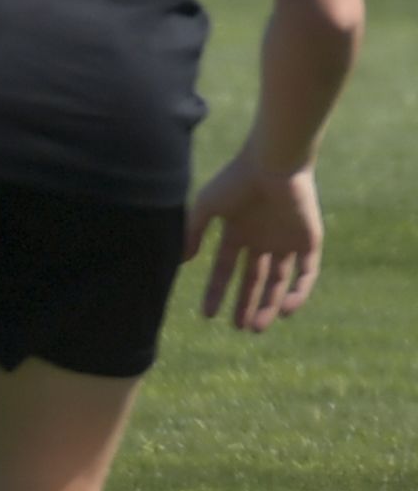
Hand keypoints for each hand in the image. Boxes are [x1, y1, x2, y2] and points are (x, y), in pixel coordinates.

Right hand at [183, 144, 323, 332]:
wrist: (274, 162)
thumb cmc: (236, 179)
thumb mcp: (206, 207)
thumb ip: (192, 232)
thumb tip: (181, 262)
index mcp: (238, 231)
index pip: (226, 268)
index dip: (217, 291)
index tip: (208, 315)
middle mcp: (262, 239)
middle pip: (255, 279)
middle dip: (247, 304)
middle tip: (240, 328)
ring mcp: (287, 241)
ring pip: (280, 281)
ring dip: (270, 305)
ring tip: (258, 327)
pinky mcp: (309, 241)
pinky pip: (306, 273)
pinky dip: (298, 293)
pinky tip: (286, 310)